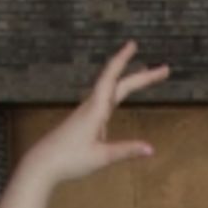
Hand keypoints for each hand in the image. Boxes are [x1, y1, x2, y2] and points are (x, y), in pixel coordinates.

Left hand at [19, 42, 168, 190]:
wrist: (44, 163)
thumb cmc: (70, 159)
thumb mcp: (101, 157)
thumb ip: (126, 151)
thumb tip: (151, 149)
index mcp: (96, 110)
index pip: (112, 78)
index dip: (123, 60)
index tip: (133, 44)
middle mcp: (92, 106)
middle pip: (119, 83)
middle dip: (141, 75)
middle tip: (164, 69)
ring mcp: (88, 112)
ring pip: (112, 89)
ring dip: (130, 81)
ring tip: (145, 75)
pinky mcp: (86, 120)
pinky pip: (106, 99)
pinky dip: (118, 91)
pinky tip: (121, 95)